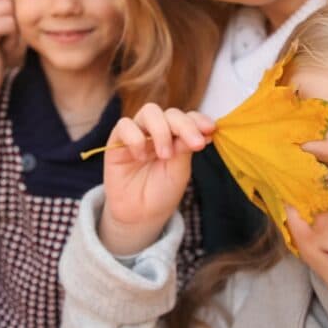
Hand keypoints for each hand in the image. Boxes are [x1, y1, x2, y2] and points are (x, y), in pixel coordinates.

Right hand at [99, 104, 213, 254]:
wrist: (140, 215)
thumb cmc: (162, 192)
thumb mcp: (179, 171)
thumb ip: (185, 148)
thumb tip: (205, 130)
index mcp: (177, 135)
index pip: (188, 117)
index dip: (199, 120)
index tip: (210, 130)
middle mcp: (158, 130)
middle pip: (171, 113)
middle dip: (185, 126)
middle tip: (196, 144)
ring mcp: (138, 133)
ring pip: (149, 112)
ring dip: (161, 130)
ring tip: (165, 155)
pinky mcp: (117, 141)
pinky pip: (124, 125)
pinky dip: (135, 138)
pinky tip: (140, 157)